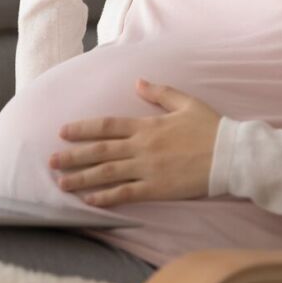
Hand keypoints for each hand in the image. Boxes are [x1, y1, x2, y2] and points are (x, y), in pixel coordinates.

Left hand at [49, 79, 219, 206]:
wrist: (230, 155)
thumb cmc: (210, 128)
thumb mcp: (186, 102)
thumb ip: (160, 92)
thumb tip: (138, 81)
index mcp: (147, 125)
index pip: (107, 125)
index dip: (83, 129)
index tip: (62, 132)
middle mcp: (142, 146)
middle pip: (99, 151)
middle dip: (73, 155)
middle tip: (50, 161)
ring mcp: (148, 168)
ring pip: (107, 173)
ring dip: (82, 178)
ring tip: (61, 183)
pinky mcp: (156, 188)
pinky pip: (125, 193)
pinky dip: (105, 197)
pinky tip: (89, 201)